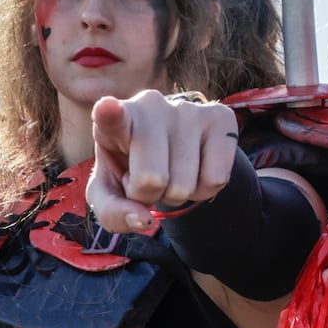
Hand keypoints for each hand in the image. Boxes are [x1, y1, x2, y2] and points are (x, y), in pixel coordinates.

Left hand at [87, 90, 239, 233]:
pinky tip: (196, 170)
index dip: (109, 115)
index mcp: (114, 122)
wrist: (168, 148)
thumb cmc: (131, 169)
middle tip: (148, 180)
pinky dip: (205, 191)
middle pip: (152, 180)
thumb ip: (113, 212)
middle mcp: (151, 106)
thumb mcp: (110, 193)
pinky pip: (216, 179)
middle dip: (149, 196)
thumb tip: (144, 220)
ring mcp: (188, 110)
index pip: (110, 118)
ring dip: (177, 195)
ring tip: (171, 172)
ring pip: (185, 185)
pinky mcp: (221, 118)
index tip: (106, 107)